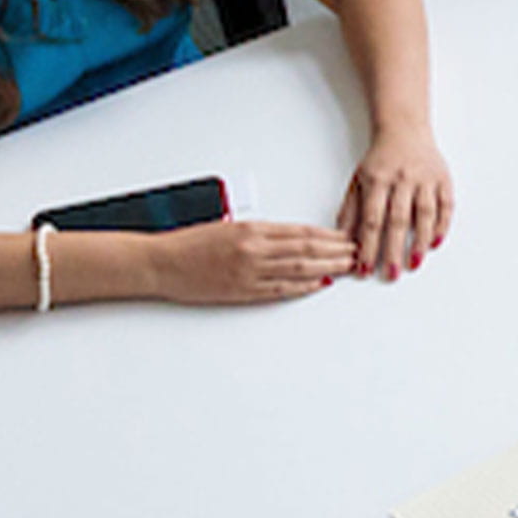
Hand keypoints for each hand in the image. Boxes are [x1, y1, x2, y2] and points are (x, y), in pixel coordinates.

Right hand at [149, 217, 354, 304]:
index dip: (328, 236)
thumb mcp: (228, 226)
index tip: (344, 237)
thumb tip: (288, 239)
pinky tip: (319, 285)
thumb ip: (258, 233)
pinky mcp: (242, 292)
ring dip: (327, 268)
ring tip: (346, 267)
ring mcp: (250, 273)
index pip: (300, 233)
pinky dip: (303, 287)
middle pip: (306, 251)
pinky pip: (280, 290)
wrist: (161, 262)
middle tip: (355, 252)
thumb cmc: (189, 243)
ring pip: (299, 270)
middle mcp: (254, 250)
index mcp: (252, 230)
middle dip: (335, 252)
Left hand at [336, 131, 452, 280]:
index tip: (365, 269)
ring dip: (419, 241)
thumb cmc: (381, 159)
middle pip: (397, 220)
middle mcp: (402, 179)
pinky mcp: (443, 179)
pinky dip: (441, 225)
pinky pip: (445, 205)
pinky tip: (435, 242)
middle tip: (391, 274)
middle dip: (393, 250)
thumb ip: (350, 210)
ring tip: (414, 263)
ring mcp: (424, 178)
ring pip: (423, 213)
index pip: (371, 219)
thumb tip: (343, 240)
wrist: (404, 129)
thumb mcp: (358, 180)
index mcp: (377, 180)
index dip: (368, 246)